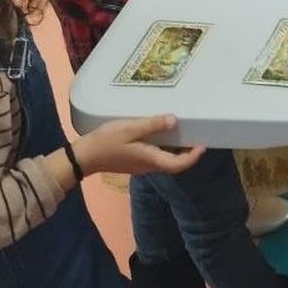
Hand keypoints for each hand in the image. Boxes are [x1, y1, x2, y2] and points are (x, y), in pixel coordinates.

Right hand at [70, 114, 205, 177]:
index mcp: (150, 160)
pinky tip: (162, 134)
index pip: (178, 165)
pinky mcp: (134, 161)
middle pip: (174, 164)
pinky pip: (156, 157)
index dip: (193, 157)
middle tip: (198, 136)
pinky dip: (165, 148)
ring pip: (165, 161)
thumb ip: (152, 125)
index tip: (203, 145)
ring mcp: (141, 166)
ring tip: (184, 133)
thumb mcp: (130, 128)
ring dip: (177, 151)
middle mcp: (148, 166)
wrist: (83, 157)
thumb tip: (175, 121)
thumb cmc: (106, 142)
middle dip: (188, 153)